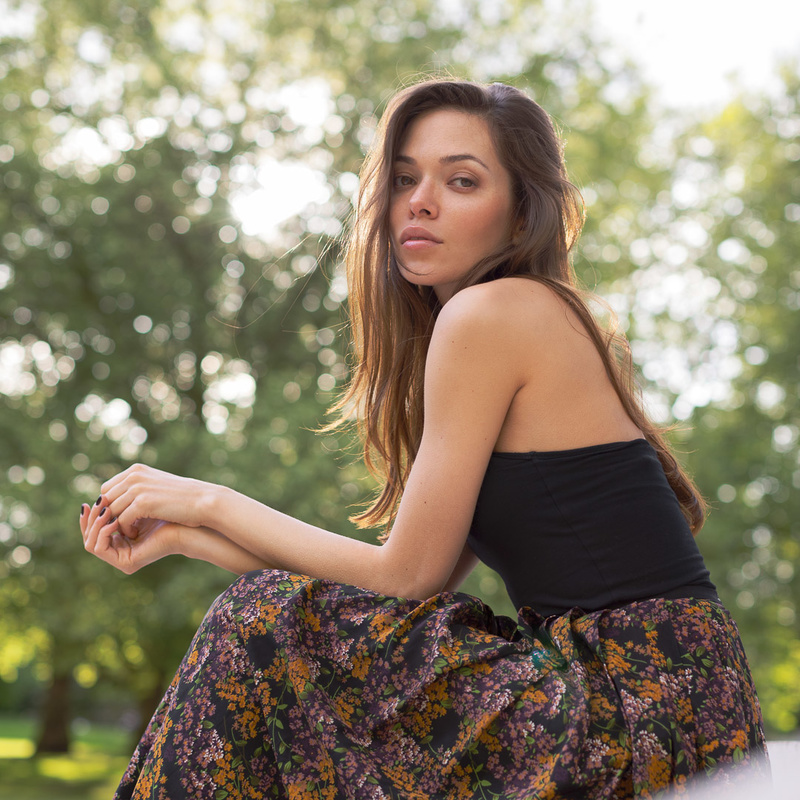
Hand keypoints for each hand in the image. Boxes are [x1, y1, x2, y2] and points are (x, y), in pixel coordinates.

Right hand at [79, 499, 180, 573]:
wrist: (184, 526)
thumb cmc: (165, 513)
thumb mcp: (136, 505)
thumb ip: (120, 503)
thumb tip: (100, 493)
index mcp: (120, 539)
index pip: (94, 529)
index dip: (90, 514)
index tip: (95, 498)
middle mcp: (118, 551)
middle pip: (89, 536)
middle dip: (91, 518)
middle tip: (98, 502)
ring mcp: (121, 559)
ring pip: (90, 543)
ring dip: (96, 524)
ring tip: (107, 509)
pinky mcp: (125, 563)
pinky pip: (100, 548)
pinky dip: (104, 532)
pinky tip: (114, 520)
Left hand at [98, 464, 213, 538]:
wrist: (204, 501)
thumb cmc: (183, 498)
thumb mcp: (157, 486)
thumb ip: (139, 488)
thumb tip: (120, 499)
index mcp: (136, 470)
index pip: (107, 488)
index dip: (110, 505)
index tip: (120, 518)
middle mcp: (134, 476)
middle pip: (105, 499)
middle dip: (110, 515)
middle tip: (121, 528)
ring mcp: (138, 488)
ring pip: (111, 511)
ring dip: (116, 524)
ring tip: (130, 531)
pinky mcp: (143, 503)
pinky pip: (121, 520)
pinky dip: (126, 530)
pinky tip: (136, 534)